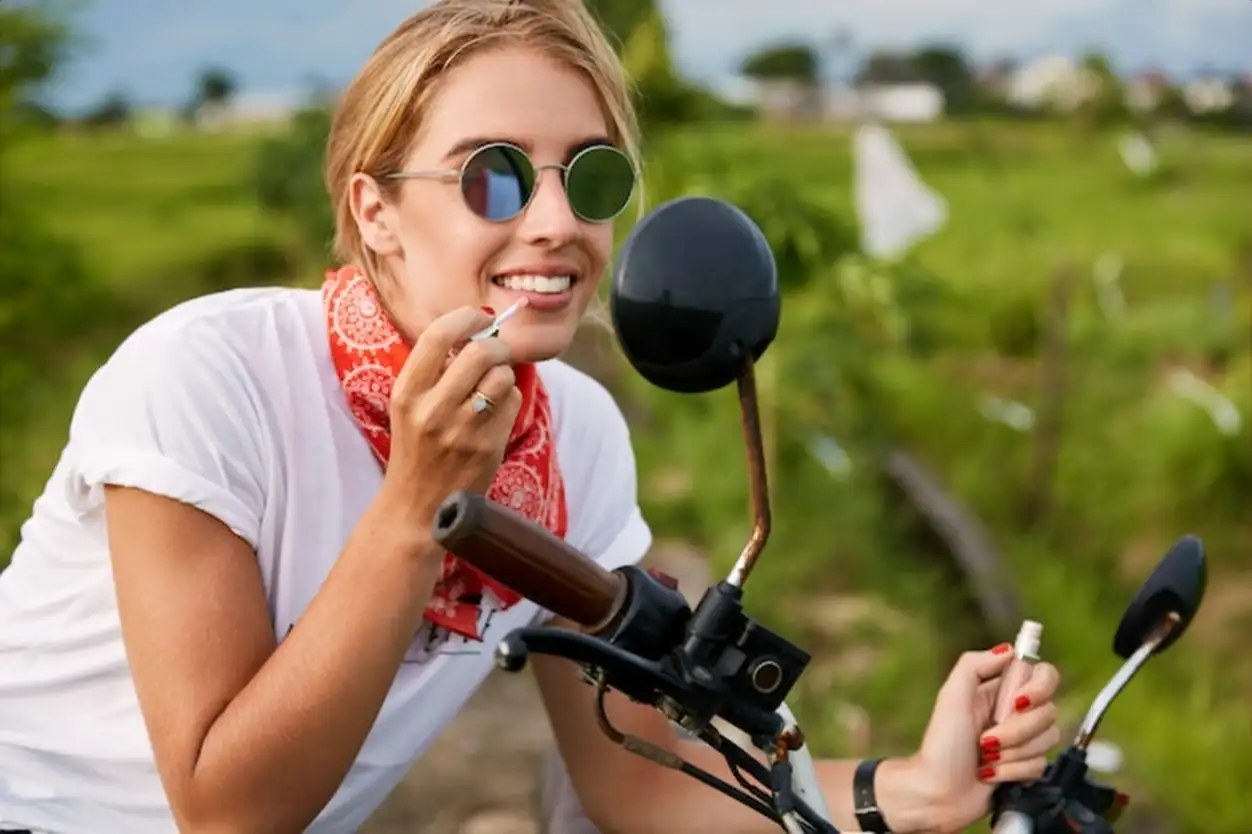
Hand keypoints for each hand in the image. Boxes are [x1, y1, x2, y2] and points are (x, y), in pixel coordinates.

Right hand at [377, 306, 522, 531]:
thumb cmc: (417, 447)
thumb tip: (479, 329)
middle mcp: (432, 409)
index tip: (477, 319)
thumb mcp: (410, 406)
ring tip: (491, 388)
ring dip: (504, 375)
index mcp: (407, 393)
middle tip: (496, 353)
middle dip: (496, 346)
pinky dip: (509, 401)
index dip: (465, 318)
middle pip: (481, 351)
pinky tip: (494, 414)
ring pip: (502, 377)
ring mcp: (462, 430)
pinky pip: (512, 403)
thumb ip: (435, 369)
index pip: (438, 335)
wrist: (418, 507)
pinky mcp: (487, 447)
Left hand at [906, 645, 1061, 832]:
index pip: (1043, 675)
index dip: (1036, 690)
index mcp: (998, 690)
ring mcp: (1021, 740)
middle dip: (1017, 730)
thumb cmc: (941, 746)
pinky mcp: (1026, 767)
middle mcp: (1013, 712)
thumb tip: (1009, 649)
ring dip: (1013, 753)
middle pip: (1048, 710)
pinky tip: (991, 774)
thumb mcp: (951, 696)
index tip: (1016, 703)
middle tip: (987, 738)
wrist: (938, 793)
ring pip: (1048, 739)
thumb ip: (975, 665)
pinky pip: (1041, 765)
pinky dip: (1013, 772)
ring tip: (986, 757)